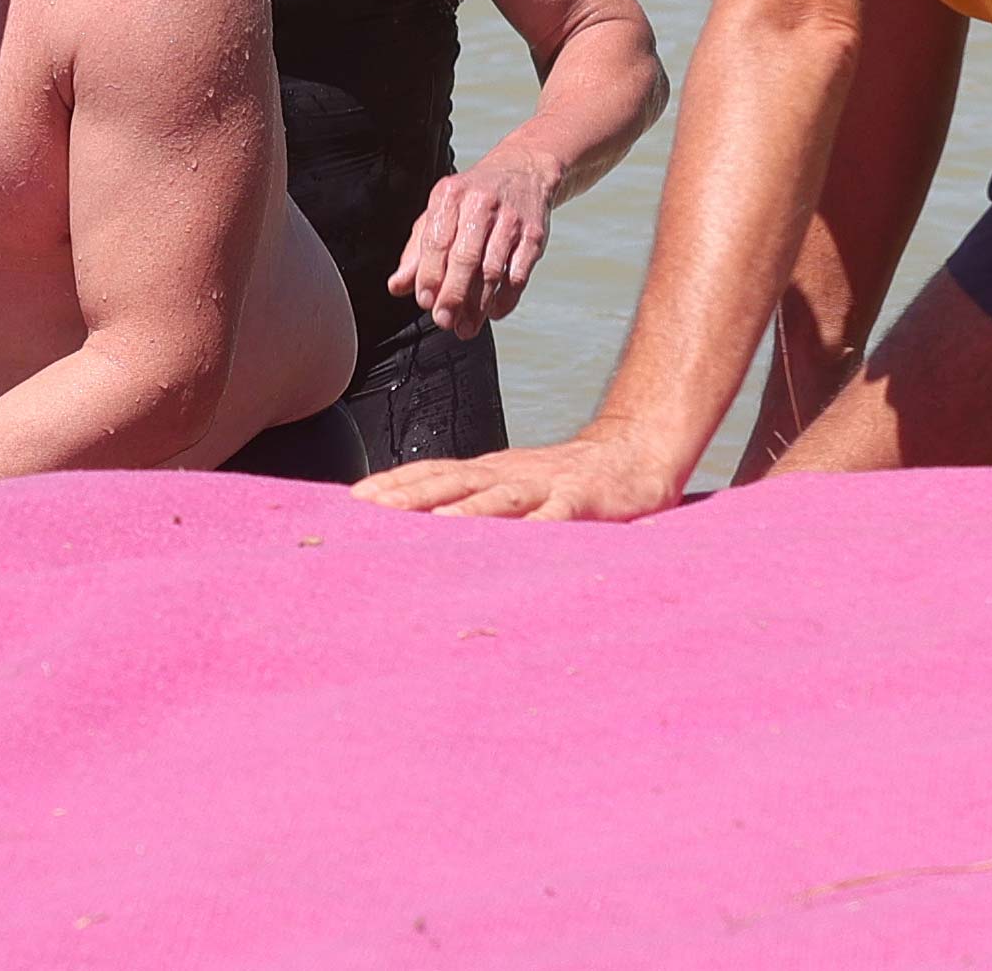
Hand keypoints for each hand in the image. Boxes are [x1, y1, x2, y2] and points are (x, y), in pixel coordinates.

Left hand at [354, 425, 686, 520]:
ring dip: (467, 511)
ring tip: (434, 524)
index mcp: (491, 472)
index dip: (396, 485)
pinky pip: (561, 517)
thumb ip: (479, 505)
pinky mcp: (585, 502)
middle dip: (410, 495)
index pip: (435, 474)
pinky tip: (525, 540)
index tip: (354, 500)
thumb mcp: (517, 489)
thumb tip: (430, 527)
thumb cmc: (568, 481)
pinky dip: (540, 527)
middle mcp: (511, 473)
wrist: (637, 452)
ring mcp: (548, 485)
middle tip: (369, 510)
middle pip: (453, 481)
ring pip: (501, 497)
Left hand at [389, 157, 555, 338]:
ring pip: (493, 270)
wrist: (523, 172)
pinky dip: (506, 298)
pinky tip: (494, 312)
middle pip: (466, 258)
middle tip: (444, 320)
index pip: (436, 241)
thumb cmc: (474, 198)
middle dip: (453, 294)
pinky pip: (519, 273)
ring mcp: (511, 219)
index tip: (425, 301)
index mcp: (450, 196)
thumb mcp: (440, 214)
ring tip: (466, 326)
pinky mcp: (534, 235)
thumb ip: (416, 252)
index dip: (429, 275)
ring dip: (479, 304)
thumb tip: (397, 286)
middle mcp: (481, 204)